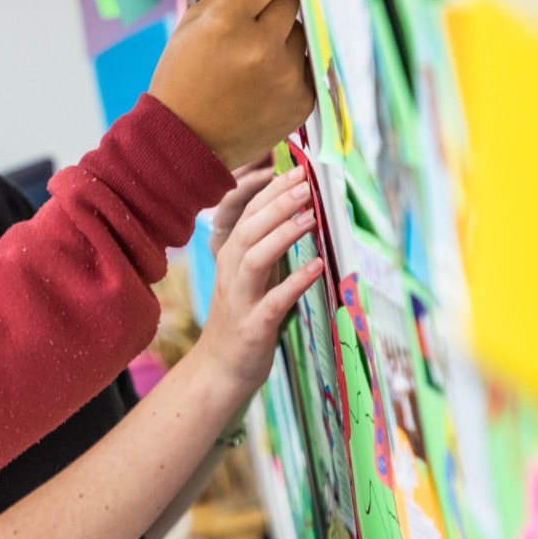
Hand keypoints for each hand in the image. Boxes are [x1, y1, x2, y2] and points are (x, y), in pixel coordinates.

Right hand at [147, 0, 315, 166]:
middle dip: (274, 4)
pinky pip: (306, 64)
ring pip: (301, 31)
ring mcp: (285, 75)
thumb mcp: (190, 26)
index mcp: (226, 22)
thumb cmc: (184, 79)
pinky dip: (289, 68)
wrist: (187, 142)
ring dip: (282, 38)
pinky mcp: (302, 100)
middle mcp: (260, 46)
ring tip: (253, 62)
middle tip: (253, 24)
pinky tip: (263, 83)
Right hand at [186, 164, 322, 400]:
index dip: (271, 190)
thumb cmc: (242, 317)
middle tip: (307, 184)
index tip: (297, 169)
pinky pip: (274, 300)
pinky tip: (317, 266)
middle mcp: (230, 272)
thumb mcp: (251, 276)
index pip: (247, 213)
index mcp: (230, 256)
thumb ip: (268, 246)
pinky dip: (296, 281)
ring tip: (311, 218)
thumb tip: (297, 213)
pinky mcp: (253, 326)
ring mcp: (240, 299)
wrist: (220, 369)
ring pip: (255, 257)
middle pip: (249, 228)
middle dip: (278, 203)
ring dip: (284, 235)